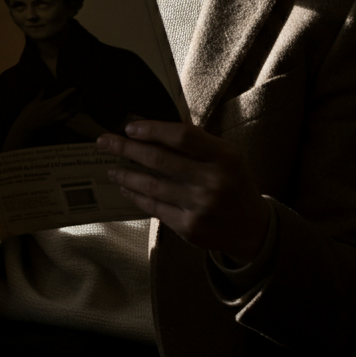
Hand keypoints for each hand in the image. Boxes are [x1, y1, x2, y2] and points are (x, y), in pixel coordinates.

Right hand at [2, 87, 76, 151]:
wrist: (26, 124)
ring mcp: (53, 116)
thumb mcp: (34, 102)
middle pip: (65, 104)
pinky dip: (67, 115)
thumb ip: (40, 96)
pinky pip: (63, 119)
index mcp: (48, 103)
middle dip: (67, 100)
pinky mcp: (53, 122)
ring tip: (68, 106)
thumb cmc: (28, 112)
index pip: (60, 97)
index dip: (67, 92)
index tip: (73, 88)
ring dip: (68, 108)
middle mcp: (52, 109)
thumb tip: (43, 89)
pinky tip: (67, 113)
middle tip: (68, 98)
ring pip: (66, 111)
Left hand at [98, 120, 268, 265]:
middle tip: (103, 142)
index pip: (182, 136)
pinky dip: (136, 196)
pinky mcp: (189, 228)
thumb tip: (147, 131)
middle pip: (159, 160)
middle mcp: (213, 181)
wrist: (251, 229)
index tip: (130, 128)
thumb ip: (193, 145)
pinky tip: (125, 188)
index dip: (153, 129)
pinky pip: (154, 207)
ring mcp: (200, 207)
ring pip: (151, 185)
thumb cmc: (231, 182)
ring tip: (110, 168)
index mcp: (224, 157)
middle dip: (126, 149)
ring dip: (125, 175)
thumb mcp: (224, 157)